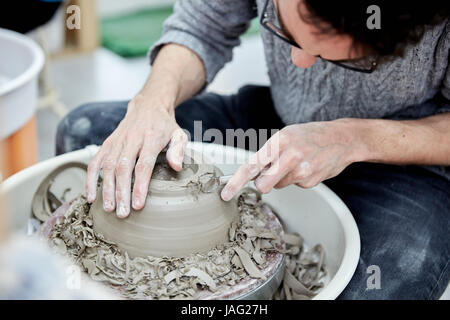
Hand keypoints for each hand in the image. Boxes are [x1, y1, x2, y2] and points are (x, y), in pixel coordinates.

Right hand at [86, 94, 187, 217]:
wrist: (148, 105)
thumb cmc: (165, 126)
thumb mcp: (179, 134)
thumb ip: (178, 150)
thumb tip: (177, 167)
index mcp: (150, 139)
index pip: (143, 165)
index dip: (140, 185)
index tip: (137, 205)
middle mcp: (131, 140)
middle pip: (123, 168)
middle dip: (121, 192)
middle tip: (122, 213)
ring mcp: (117, 142)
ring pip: (108, 167)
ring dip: (106, 189)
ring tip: (109, 208)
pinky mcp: (107, 143)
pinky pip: (95, 162)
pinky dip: (90, 179)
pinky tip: (91, 196)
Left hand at [221, 120, 363, 200]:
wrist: (342, 138)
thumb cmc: (309, 136)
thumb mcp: (286, 136)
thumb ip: (268, 154)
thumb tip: (252, 175)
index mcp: (279, 141)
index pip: (251, 166)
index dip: (236, 182)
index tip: (225, 194)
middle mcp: (290, 156)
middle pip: (263, 185)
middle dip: (263, 183)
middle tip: (273, 172)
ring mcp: (302, 170)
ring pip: (278, 185)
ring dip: (283, 177)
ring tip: (297, 162)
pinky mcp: (311, 181)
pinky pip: (294, 185)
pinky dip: (298, 179)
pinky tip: (308, 166)